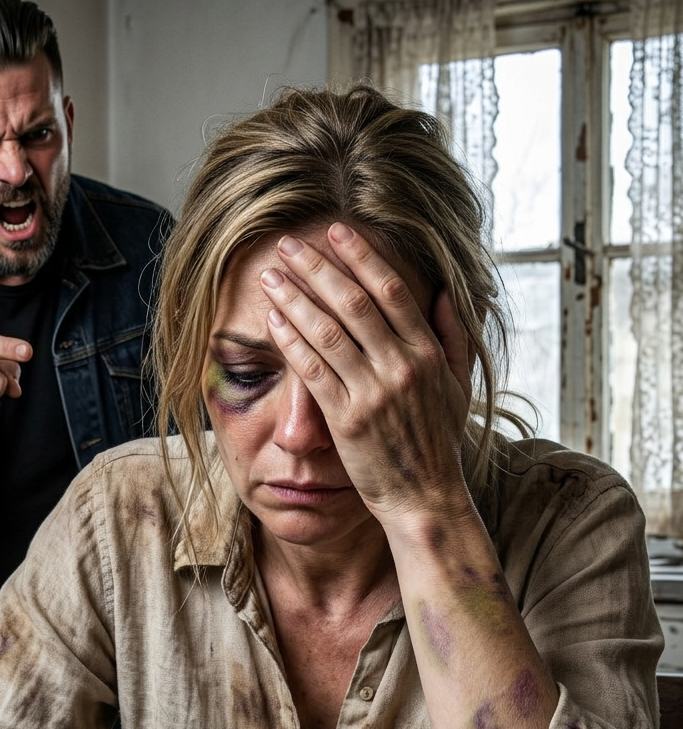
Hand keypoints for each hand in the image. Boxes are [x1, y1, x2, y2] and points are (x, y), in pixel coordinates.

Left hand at [262, 225, 472, 523]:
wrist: (424, 497)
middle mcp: (401, 367)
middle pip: (353, 302)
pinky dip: (291, 341)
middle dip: (317, 268)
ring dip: (295, 298)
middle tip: (288, 244)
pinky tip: (273, 319)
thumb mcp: (458, 385)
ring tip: (271, 275)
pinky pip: (313, 371)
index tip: (336, 231)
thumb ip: (453, 335)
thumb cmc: (438, 442)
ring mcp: (373, 393)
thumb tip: (445, 291)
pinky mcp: (346, 420)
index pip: (391, 290)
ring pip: (327, 331)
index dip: (361, 256)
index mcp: (428, 352)